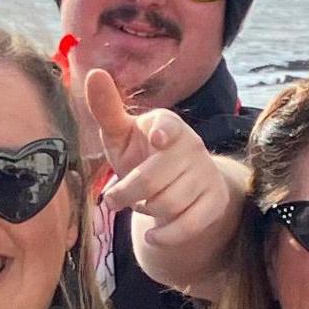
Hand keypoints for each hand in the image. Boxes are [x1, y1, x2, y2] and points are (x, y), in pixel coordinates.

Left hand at [83, 69, 237, 255]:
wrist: (182, 188)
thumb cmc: (143, 156)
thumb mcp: (122, 135)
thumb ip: (106, 109)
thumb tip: (94, 73)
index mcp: (168, 124)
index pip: (169, 125)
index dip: (164, 131)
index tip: (157, 138)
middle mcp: (192, 145)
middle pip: (154, 178)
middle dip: (127, 193)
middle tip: (112, 200)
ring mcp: (206, 174)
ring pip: (169, 204)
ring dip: (146, 210)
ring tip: (142, 204)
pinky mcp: (215, 201)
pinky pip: (189, 225)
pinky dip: (166, 235)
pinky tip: (152, 235)